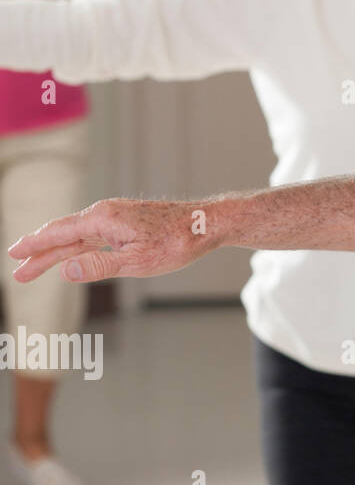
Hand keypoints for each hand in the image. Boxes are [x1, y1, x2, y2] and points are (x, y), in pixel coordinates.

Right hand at [8, 198, 218, 283]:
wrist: (205, 224)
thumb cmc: (176, 243)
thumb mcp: (137, 261)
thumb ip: (99, 266)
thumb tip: (64, 271)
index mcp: (104, 219)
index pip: (59, 233)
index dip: (35, 245)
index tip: (14, 254)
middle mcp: (106, 213)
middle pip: (64, 235)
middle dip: (39, 253)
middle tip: (17, 271)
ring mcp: (116, 217)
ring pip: (78, 237)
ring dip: (56, 253)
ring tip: (34, 268)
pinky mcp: (127, 223)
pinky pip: (94, 236)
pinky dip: (77, 248)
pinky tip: (69, 257)